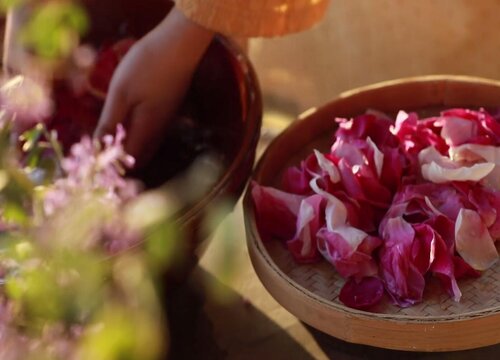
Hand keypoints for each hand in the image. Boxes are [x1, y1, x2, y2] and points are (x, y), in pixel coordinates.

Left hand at [94, 7, 213, 166]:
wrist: (179, 45)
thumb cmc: (146, 66)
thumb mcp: (121, 93)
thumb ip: (109, 123)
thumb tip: (97, 149)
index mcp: (146, 130)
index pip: (127, 159)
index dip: (110, 164)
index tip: (92, 158)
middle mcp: (159, 130)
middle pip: (139, 157)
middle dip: (120, 160)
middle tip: (99, 152)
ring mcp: (166, 120)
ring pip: (147, 145)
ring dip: (129, 147)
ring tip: (109, 139)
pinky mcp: (169, 109)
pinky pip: (152, 133)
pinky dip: (137, 135)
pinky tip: (127, 123)